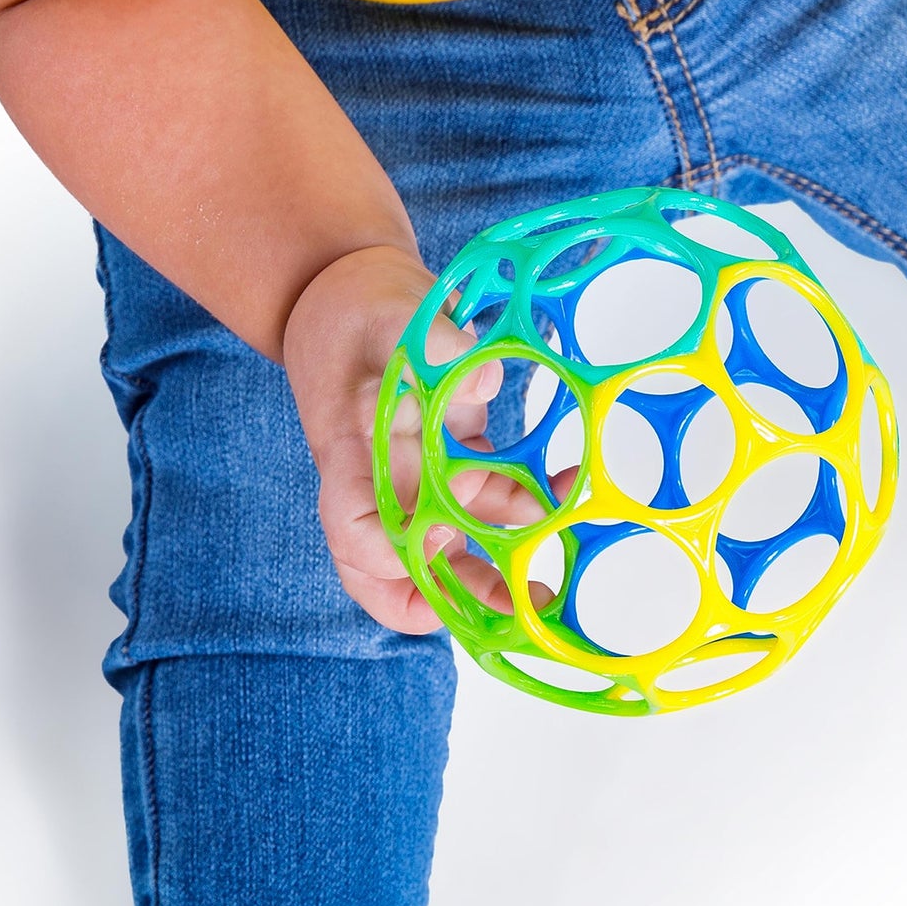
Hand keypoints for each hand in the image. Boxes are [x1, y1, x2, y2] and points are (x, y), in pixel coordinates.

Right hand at [282, 244, 560, 633]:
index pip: (353, 526)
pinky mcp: (445, 459)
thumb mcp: (387, 315)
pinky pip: (482, 499)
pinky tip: (558, 490)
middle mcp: (380, 479)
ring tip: (546, 583)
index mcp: (350, 453)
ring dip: (496, 564)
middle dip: (454, 592)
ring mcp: (412, 475)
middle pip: (402, 561)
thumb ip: (433, 346)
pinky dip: (519, 505)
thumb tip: (483, 382)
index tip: (440, 534)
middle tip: (512, 609)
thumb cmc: (356, 311)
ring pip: (449, 540)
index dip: (392, 550)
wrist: (348, 296)